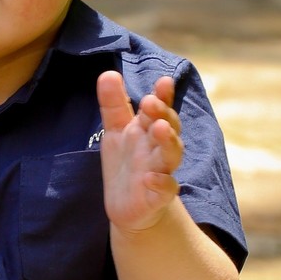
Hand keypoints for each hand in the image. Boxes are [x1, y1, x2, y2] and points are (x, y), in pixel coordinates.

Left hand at [97, 71, 182, 232]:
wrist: (129, 206)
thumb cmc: (127, 163)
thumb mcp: (116, 131)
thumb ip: (114, 104)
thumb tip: (108, 73)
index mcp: (148, 129)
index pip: (159, 109)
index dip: (163, 96)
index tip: (163, 81)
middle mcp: (158, 147)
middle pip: (168, 128)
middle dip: (163, 114)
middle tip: (150, 102)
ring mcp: (161, 171)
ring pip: (171, 154)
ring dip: (168, 141)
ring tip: (159, 128)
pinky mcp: (158, 196)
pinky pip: (166, 189)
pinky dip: (161, 183)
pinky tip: (151, 178)